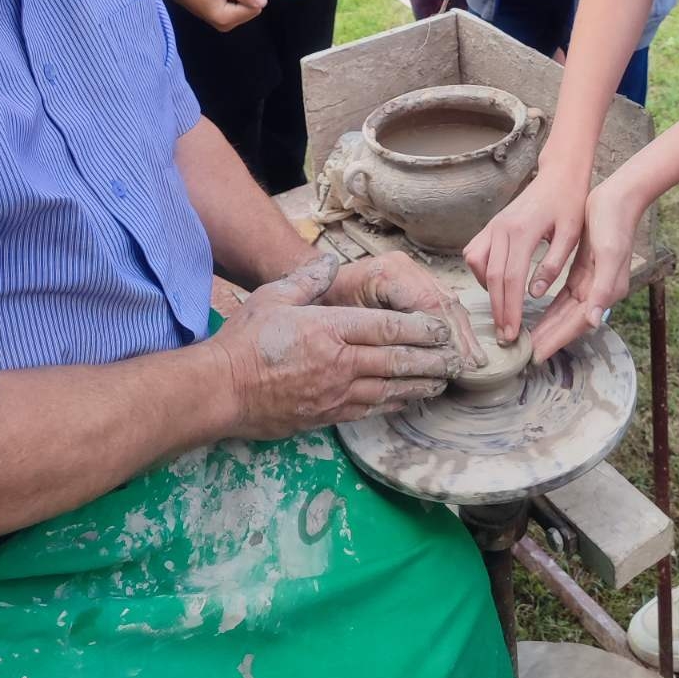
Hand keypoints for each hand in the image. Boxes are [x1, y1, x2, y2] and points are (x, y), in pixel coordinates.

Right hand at [211, 256, 463, 433]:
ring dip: (419, 385)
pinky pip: (370, 410)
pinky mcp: (326, 415)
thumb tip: (331, 261)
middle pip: (397, 361)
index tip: (443, 328)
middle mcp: (340, 362)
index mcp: (331, 329)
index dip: (421, 329)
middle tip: (457, 360)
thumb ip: (309, 280)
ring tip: (443, 382)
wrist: (221, 390)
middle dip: (431, 360)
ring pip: (389, 389)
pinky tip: (407, 401)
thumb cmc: (246, 341)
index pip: (388, 328)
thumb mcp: (276, 296)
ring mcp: (335, 393)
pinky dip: (394, 405)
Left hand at [324, 257, 484, 370]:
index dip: (447, 334)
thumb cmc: (326, 304)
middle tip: (473, 366)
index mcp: (389, 271)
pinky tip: (461, 350)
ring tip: (473, 363)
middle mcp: (405, 268)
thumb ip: (380, 329)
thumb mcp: (343, 316)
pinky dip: (454, 328)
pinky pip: (441, 304)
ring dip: (462, 334)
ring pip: (447, 302)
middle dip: (460, 336)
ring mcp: (412, 273)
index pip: (429, 303)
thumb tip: (414, 349)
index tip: (457, 360)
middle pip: (443, 302)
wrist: (319, 286)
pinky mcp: (415, 284)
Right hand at [463, 169, 587, 346]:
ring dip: (487, 288)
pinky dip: (481, 271)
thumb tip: (535, 293)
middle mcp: (501, 228)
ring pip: (475, 264)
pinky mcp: (491, 226)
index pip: (511, 278)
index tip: (513, 333)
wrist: (558, 176)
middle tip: (505, 335)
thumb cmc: (569, 204)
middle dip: (497, 309)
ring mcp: (492, 226)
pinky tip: (499, 282)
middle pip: (491, 277)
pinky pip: (475, 252)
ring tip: (504, 308)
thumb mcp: (570, 234)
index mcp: (522, 231)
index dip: (510, 308)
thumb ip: (554, 263)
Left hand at [525, 175, 639, 361]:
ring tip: (527, 340)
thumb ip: (603, 289)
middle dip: (548, 337)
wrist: (619, 197)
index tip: (537, 354)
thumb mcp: (610, 254)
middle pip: (569, 321)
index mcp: (607, 291)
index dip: (557, 339)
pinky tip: (538, 315)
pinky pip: (564, 297)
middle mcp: (600, 292)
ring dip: (547, 326)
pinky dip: (551, 308)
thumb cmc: (614, 223)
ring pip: (564, 311)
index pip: (577, 323)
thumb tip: (593, 321)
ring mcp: (592, 282)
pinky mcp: (584, 271)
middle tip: (524, 352)